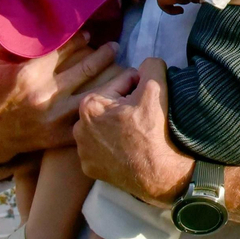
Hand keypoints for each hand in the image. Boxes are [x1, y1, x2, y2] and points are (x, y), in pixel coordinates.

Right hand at [0, 33, 119, 166]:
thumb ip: (6, 42)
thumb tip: (30, 22)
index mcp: (28, 74)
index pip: (63, 50)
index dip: (80, 38)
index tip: (90, 33)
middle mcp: (45, 95)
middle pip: (86, 69)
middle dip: (105, 54)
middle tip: (115, 45)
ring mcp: (55, 119)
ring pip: (95, 95)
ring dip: (115, 82)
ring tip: (129, 72)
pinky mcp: (59, 137)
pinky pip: (89, 121)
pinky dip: (104, 109)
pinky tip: (116, 101)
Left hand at [74, 58, 192, 206]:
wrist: (161, 175)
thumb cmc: (155, 131)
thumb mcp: (157, 88)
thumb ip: (149, 65)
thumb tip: (145, 63)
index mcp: (90, 105)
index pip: (117, 84)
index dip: (136, 88)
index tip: (146, 100)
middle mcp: (78, 128)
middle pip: (107, 106)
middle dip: (123, 106)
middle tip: (142, 116)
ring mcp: (82, 152)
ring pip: (102, 126)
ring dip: (115, 125)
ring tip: (135, 133)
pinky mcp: (89, 169)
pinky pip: (100, 148)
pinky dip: (111, 146)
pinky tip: (126, 149)